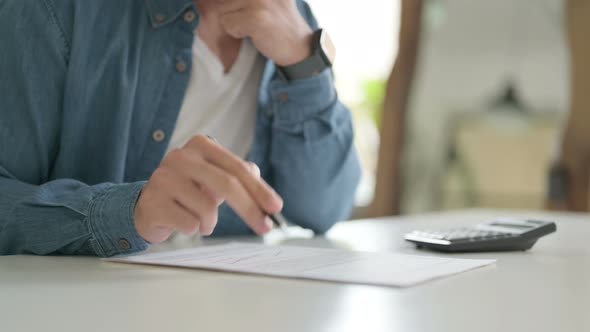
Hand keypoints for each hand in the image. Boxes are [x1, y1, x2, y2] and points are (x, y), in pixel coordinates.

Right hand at [134, 135, 282, 242]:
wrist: (147, 206)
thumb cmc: (189, 192)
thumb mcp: (215, 180)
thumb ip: (240, 178)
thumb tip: (264, 190)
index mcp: (201, 145)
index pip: (238, 168)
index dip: (260, 189)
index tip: (276, 208)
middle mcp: (181, 156)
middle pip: (227, 185)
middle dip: (250, 210)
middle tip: (265, 228)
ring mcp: (164, 177)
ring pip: (207, 209)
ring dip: (210, 223)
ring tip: (200, 221)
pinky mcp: (153, 201)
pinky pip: (189, 224)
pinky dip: (193, 229)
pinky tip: (182, 223)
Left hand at [217, 0, 313, 65]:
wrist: (299, 48)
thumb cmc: (278, 23)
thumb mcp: (264, 0)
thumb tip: (209, 1)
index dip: (230, 6)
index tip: (245, 19)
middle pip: (223, 0)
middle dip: (231, 10)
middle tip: (252, 19)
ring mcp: (260, 1)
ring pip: (223, 10)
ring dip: (234, 22)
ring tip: (254, 26)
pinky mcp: (257, 18)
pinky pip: (227, 23)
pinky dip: (236, 32)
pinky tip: (254, 34)